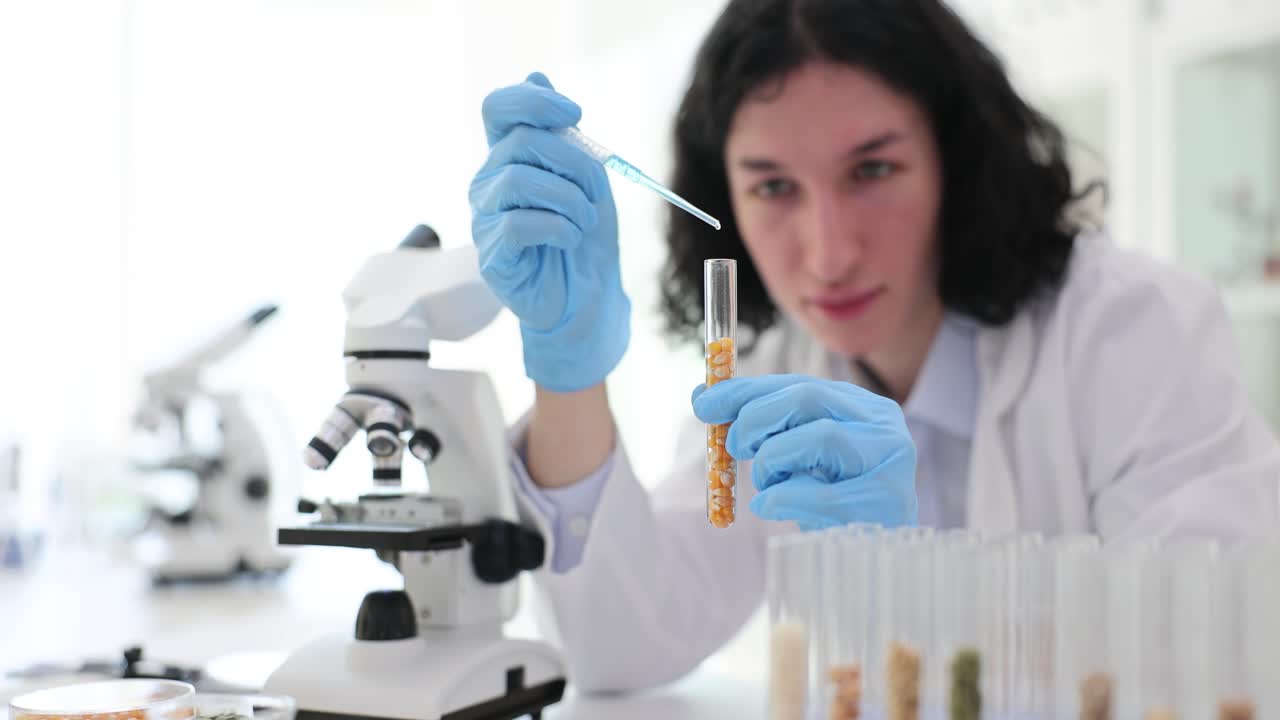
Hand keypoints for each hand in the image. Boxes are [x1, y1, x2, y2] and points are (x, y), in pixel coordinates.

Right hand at [469, 71, 629, 392]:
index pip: (499, 107)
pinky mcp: (491, 254)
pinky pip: (517, 224)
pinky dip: (557, 227)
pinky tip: (571, 238)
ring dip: (569, 199)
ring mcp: (485, 218)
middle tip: (595, 193)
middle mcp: (489, 181)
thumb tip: (536, 74)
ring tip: (585, 221)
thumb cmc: (585, 235)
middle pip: (522, 142)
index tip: (575, 115)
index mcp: (509, 156)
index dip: (534, 101)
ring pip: (519, 180)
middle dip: (573, 162)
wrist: (588, 297)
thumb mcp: (586, 177)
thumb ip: (562, 133)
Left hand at [691, 374, 917, 529]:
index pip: (798, 384)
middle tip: (733, 448)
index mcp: (862, 408)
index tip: (704, 402)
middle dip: (755, 419)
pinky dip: (782, 498)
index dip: (746, 391)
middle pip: (807, 398)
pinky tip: (769, 507)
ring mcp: (891, 462)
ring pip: (819, 437)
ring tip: (766, 485)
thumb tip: (703, 396)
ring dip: (773, 461)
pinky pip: (820, 493)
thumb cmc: (834, 509)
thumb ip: (763, 427)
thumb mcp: (798, 461)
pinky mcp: (886, 502)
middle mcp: (883, 426)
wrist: (873, 564)